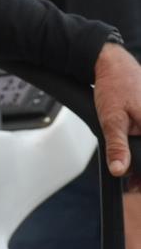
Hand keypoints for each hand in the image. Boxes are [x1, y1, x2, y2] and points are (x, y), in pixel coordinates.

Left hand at [94, 43, 140, 176]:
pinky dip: (140, 148)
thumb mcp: (112, 118)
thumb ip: (117, 145)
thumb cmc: (114, 84)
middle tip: (130, 181)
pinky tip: (132, 153)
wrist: (112, 63)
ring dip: (139, 159)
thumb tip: (119, 169)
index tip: (134, 185)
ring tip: (129, 169)